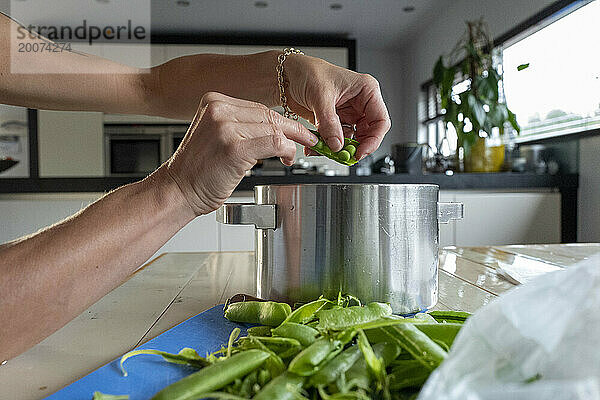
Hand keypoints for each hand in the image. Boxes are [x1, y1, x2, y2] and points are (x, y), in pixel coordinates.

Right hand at [162, 92, 317, 214]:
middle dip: (291, 130)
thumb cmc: (198, 169)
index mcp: (213, 102)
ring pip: (274, 129)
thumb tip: (275, 128)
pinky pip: (273, 143)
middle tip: (305, 140)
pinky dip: (286, 151)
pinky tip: (285, 159)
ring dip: (289, 144)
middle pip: (268, 115)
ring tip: (289, 156)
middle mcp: (218, 110)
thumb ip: (241, 126)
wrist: (178, 189)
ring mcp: (225, 127)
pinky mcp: (234, 147)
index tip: (295, 129)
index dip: (280, 121)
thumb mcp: (217, 136)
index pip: (258, 107)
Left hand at [283, 54, 390, 159]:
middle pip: (368, 134)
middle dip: (355, 147)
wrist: (288, 76)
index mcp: (366, 90)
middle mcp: (360, 103)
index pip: (380, 121)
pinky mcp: (335, 122)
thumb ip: (329, 123)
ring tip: (326, 151)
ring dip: (339, 148)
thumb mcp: (320, 96)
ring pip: (351, 139)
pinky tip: (317, 147)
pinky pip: (336, 140)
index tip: (360, 152)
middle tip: (343, 157)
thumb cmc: (308, 72)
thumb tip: (337, 145)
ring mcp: (347, 114)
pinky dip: (327, 146)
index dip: (373, 140)